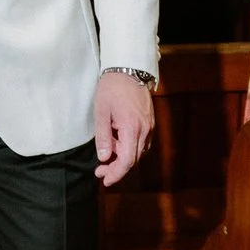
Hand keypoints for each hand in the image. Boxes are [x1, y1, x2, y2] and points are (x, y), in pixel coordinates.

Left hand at [93, 70, 154, 185]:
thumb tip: (104, 158)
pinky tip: (117, 144)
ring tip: (106, 156)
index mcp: (131, 127)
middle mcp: (144, 130)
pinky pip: (141, 143)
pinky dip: (129, 148)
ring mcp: (149, 126)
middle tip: (100, 170)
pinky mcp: (149, 122)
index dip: (116, 174)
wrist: (128, 68)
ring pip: (138, 152)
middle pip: (134, 159)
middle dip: (117, 168)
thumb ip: (103, 136)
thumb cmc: (111, 88)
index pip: (127, 160)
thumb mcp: (101, 112)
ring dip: (123, 159)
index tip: (105, 180)